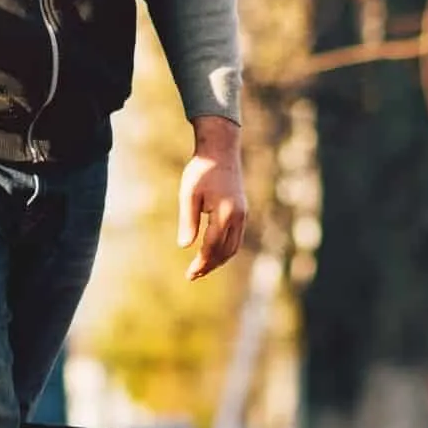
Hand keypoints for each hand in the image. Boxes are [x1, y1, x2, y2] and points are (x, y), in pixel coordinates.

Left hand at [176, 115, 246, 280]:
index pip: (212, 247)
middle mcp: (238, 217)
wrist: (221, 151)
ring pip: (233, 247)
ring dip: (218, 260)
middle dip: (209, 266)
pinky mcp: (242, 212)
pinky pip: (236, 239)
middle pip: (225, 251)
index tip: (189, 275)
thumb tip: (185, 246)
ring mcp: (242, 215)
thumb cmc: (201, 171)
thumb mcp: (189, 195)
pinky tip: (212, 253)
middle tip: (193, 276)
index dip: (201, 263)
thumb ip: (188, 221)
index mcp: (225, 213)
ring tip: (201, 269)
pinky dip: (225, 250)